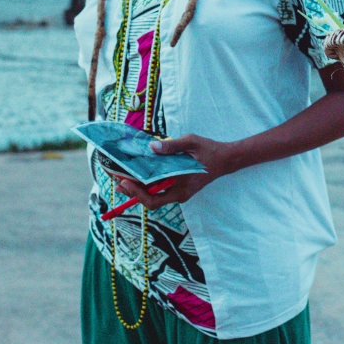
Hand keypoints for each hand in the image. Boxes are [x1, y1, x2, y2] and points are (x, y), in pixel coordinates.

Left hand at [113, 134, 241, 209]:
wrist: (226, 159)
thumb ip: (171, 145)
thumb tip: (151, 147)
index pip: (153, 197)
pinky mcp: (180, 190)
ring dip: (139, 189)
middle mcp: (179, 194)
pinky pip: (161, 191)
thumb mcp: (191, 142)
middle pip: (150, 201)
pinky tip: (141, 176)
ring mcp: (180, 194)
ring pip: (154, 197)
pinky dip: (149, 185)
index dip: (136, 192)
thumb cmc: (209, 150)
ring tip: (124, 178)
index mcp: (181, 186)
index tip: (123, 181)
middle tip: (117, 181)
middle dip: (132, 192)